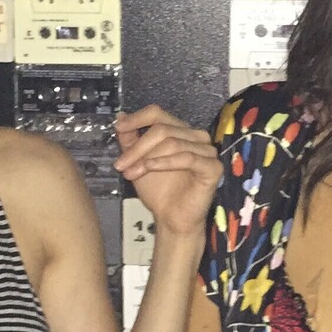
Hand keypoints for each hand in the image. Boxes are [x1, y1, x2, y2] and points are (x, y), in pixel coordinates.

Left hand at [112, 105, 221, 239]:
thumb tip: (121, 116)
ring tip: (130, 173)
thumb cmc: (158, 190)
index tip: (118, 128)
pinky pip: (187, 157)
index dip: (137, 118)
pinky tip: (149, 168)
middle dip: (137, 147)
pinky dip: (164, 162)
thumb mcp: (137, 161)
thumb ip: (130, 140)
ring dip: (146, 157)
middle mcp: (196, 136)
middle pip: (162, 128)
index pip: (158, 113)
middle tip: (120, 164)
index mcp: (180, 131)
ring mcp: (207, 151)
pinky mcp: (213, 167)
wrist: (171, 218)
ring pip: (172, 142)